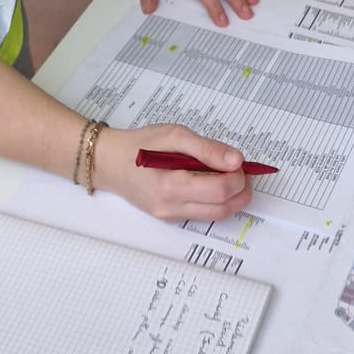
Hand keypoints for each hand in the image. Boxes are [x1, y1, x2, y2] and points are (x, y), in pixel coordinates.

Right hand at [95, 122, 250, 221]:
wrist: (110, 162)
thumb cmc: (140, 145)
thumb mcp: (174, 135)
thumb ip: (207, 148)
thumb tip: (237, 160)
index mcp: (172, 185)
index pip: (219, 190)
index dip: (238, 177)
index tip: (240, 162)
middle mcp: (172, 207)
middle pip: (222, 208)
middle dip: (240, 191)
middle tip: (243, 171)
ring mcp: (170, 216)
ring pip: (214, 215)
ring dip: (231, 199)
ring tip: (231, 177)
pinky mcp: (170, 218)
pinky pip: (201, 214)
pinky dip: (214, 201)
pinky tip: (211, 182)